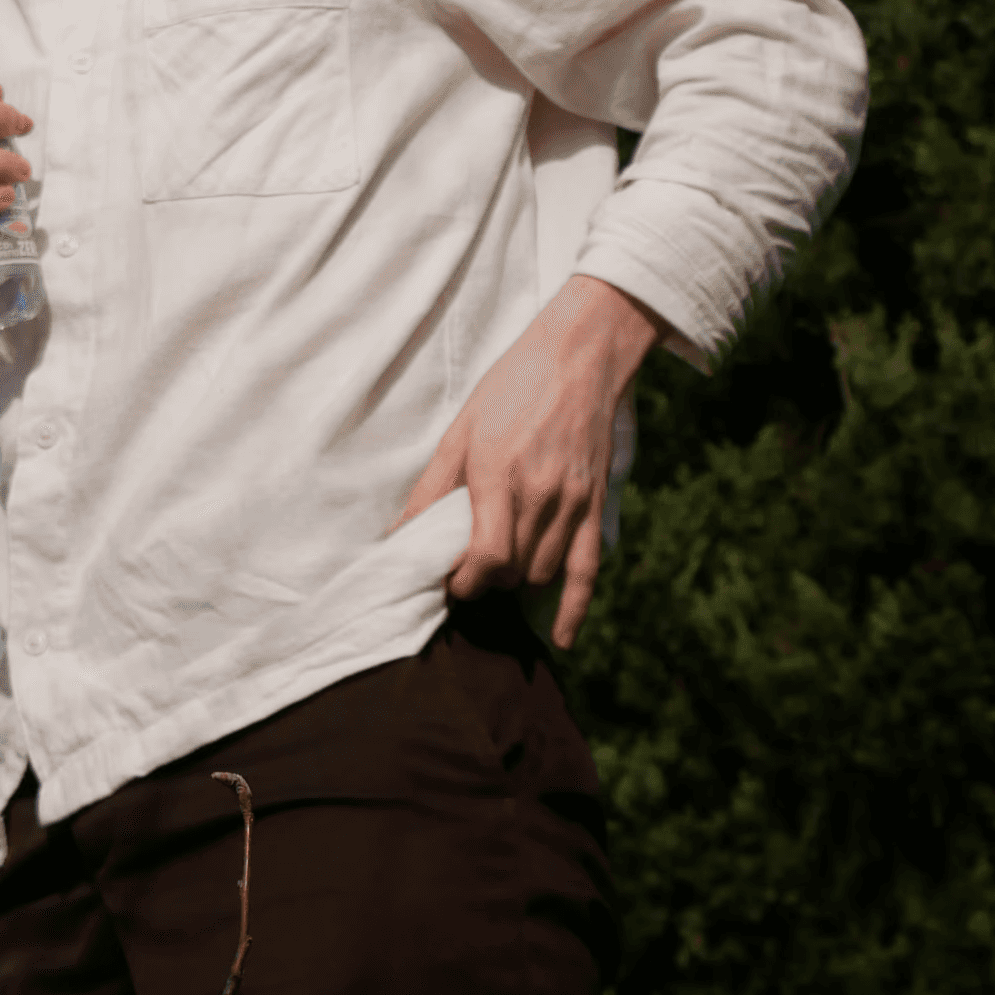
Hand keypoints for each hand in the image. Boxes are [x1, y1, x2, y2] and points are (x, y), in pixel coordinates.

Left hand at [391, 275, 662, 649]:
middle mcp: (539, 495)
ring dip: (517, 581)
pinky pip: (588, 570)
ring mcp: (572, 503)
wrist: (578, 358)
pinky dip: (573, 609)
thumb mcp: (460, 431)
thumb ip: (431, 489)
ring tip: (498, 570)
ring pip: (542, 573)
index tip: (447, 578)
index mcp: (499, 475)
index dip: (463, 581)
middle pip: (512, 571)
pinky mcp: (595, 506)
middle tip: (467, 569)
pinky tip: (559, 636)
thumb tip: (398, 536)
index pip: (486, 558)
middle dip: (485, 580)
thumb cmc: (510, 388)